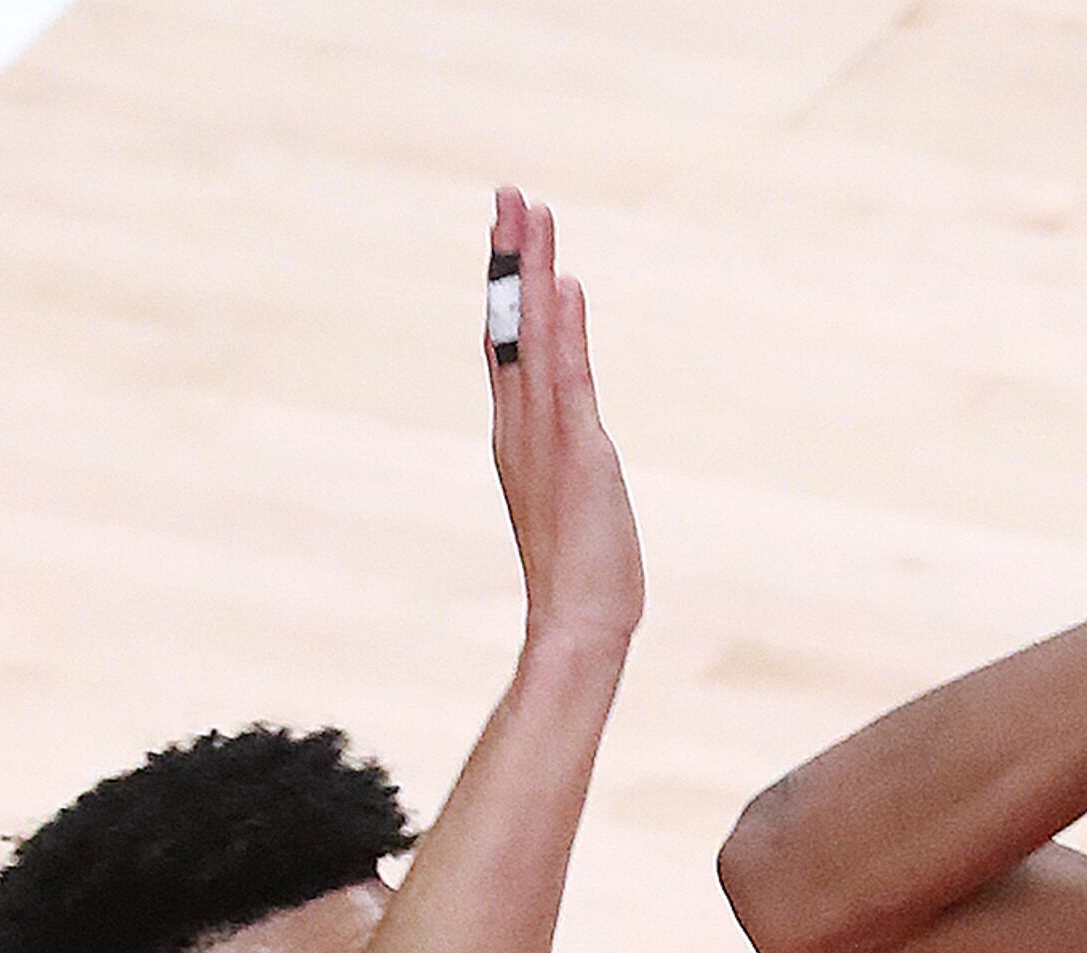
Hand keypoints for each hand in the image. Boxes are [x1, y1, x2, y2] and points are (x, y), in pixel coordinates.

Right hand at [487, 187, 642, 643]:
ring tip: (532, 214)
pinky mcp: (576, 454)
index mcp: (518, 435)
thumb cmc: (582, 575)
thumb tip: (573, 433)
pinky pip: (567, 379)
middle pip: (509, 325)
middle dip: (509, 259)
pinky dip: (563, 331)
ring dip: (531, 273)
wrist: (579, 623)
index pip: (507, 345)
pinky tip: (563, 285)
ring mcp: (543, 437)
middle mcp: (520, 426)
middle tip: (511, 196)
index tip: (508, 236)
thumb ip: (567, 458)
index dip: (504, 289)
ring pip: (532, 338)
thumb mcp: (573, 499)